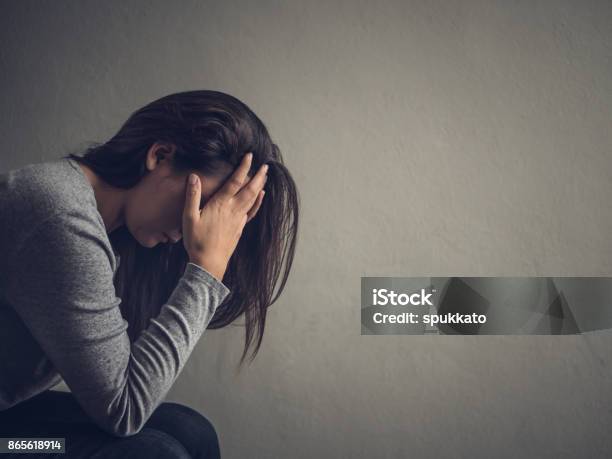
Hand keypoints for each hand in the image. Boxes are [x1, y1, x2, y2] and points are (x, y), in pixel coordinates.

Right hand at [182, 152, 267, 279]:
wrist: (209, 263)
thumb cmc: (196, 241)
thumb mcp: (189, 217)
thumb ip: (192, 196)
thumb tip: (194, 176)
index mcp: (220, 204)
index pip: (235, 181)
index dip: (243, 167)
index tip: (249, 156)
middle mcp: (233, 210)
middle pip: (249, 189)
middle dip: (258, 176)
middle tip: (265, 165)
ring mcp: (238, 219)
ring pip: (252, 199)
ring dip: (260, 186)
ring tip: (265, 176)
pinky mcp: (240, 228)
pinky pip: (252, 211)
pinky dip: (258, 202)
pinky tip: (261, 196)